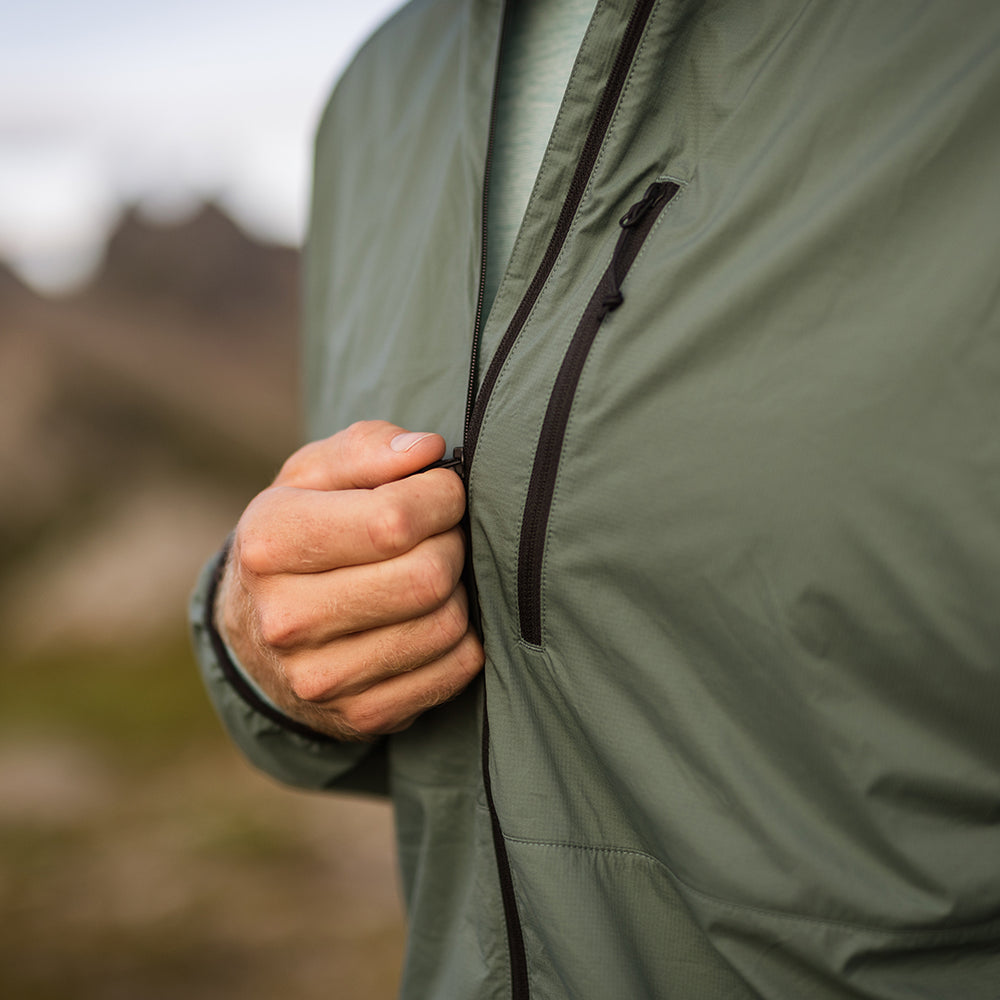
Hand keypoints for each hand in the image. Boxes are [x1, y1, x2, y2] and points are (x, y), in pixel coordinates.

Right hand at [215, 420, 483, 740]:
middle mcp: (285, 618)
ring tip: (431, 573)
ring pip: (447, 625)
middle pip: (425, 576)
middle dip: (452, 543)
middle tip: (440, 534)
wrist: (257, 635)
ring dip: (458, 590)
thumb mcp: (312, 477)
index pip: (391, 521)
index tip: (440, 491)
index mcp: (269, 542)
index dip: (440, 497)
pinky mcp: (360, 716)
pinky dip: (461, 637)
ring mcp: (320, 677)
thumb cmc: (300, 534)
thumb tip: (425, 451)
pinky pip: (456, 668)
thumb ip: (367, 448)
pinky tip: (430, 617)